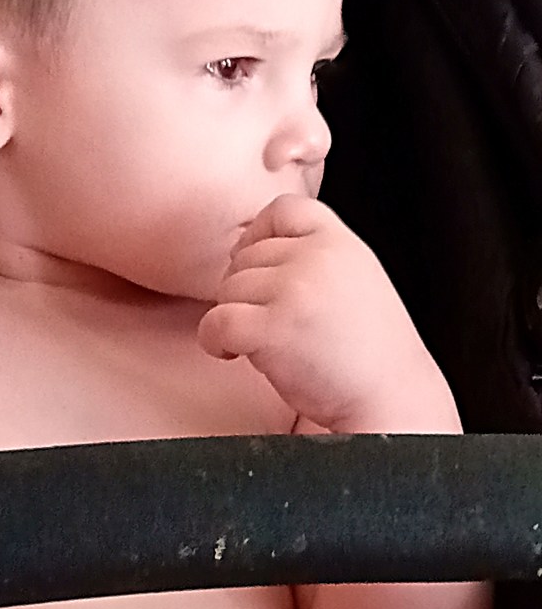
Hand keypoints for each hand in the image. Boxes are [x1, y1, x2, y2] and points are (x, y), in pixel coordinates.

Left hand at [198, 194, 460, 433]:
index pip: (283, 207)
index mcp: (340, 241)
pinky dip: (214, 340)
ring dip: (233, 318)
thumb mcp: (354, 278)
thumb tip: (246, 245)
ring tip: (263, 342)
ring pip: (227, 289)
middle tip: (269, 322)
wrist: (393, 400)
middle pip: (246, 256)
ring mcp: (295, 289)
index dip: (258, 233)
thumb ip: (314, 255)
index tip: (258, 267)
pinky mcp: (274, 328)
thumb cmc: (369, 351)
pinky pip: (216, 322)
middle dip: (246, 290)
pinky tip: (233, 354)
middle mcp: (317, 257)